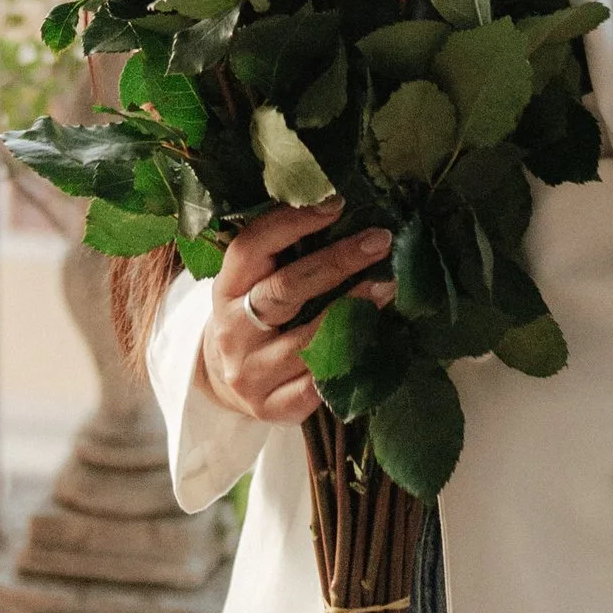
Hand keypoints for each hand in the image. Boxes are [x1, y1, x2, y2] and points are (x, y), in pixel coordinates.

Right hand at [198, 200, 393, 425]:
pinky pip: (319, 384)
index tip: (336, 204)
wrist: (225, 382)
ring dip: (354, 310)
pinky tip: (376, 338)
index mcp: (224, 288)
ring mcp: (251, 373)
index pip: (251, 248)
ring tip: (388, 286)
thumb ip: (282, 255)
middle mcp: (232, 331)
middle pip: (285, 290)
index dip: (292, 223)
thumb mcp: (252, 283)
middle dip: (337, 262)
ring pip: (309, 340)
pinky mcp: (273, 407)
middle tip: (379, 241)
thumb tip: (342, 211)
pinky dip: (350, 358)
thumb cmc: (253, 317)